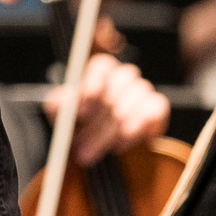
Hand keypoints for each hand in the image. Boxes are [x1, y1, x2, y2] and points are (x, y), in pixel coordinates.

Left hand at [44, 53, 169, 168]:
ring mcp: (142, 90)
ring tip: (103, 149)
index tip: (81, 112)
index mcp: (100, 71)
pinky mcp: (156, 108)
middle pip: (118, 87)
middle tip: (85, 146)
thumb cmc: (77, 123)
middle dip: (100, 121)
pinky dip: (137, 128)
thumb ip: (58, 104)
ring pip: (135, 98)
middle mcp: (123, 76)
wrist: (97, 143)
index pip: (102, 66)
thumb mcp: (61, 113)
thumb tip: (62, 102)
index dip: (92, 87)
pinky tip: (122, 143)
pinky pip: (153, 111)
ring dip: (116, 129)